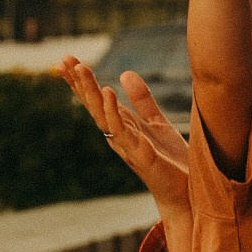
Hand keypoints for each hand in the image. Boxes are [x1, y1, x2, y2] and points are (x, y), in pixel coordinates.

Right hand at [58, 58, 189, 214]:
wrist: (186, 192)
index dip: (81, 81)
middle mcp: (119, 135)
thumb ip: (141, 100)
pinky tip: (108, 91)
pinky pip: (123, 130)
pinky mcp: (141, 155)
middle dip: (79, 82)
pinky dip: (113, 112)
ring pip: (103, 115)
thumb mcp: (155, 122)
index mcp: (122, 126)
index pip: (97, 100)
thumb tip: (124, 73)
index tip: (67, 60)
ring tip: (81, 68)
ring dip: (91, 91)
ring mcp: (127, 145)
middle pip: (94, 105)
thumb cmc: (169, 161)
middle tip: (64, 59)